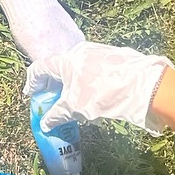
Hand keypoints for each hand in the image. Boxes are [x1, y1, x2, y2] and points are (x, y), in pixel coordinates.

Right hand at [24, 42, 173, 132]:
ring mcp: (97, 53)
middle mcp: (79, 52)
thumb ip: (57, 114)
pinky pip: (90, 70)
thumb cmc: (103, 94)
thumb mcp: (75, 107)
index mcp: (66, 59)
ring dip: (69, 85)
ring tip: (72, 103)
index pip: (41, 67)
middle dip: (53, 86)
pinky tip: (91, 97)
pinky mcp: (111, 58)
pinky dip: (84, 83)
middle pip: (58, 67)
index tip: (32, 95)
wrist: (143, 86)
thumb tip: (45, 123)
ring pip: (75, 69)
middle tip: (51, 102)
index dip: (33, 82)